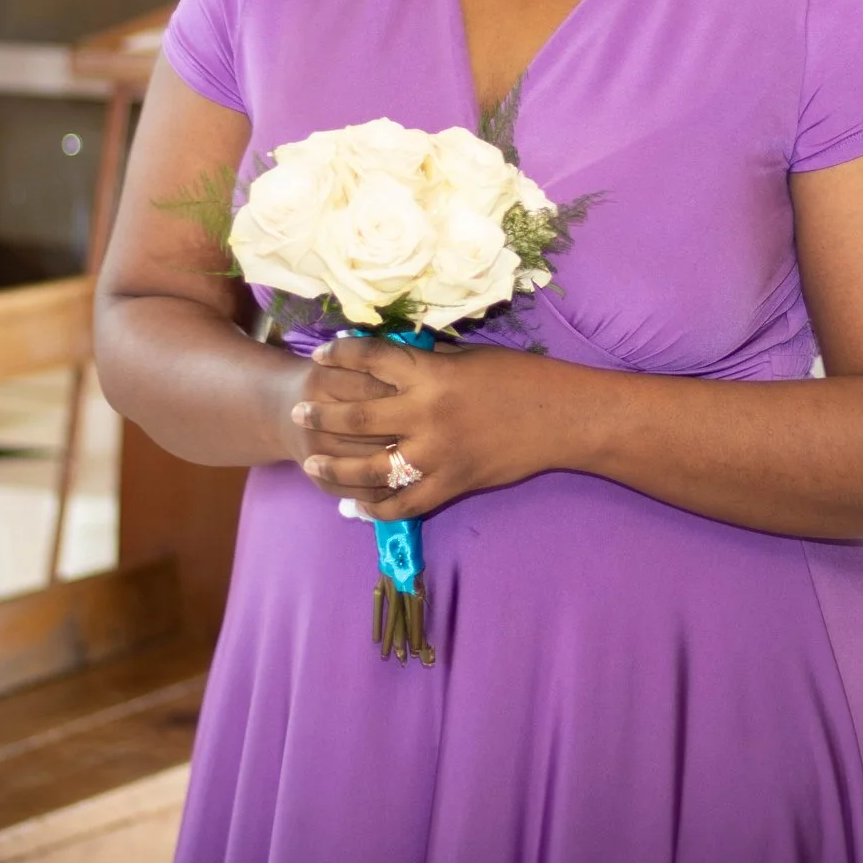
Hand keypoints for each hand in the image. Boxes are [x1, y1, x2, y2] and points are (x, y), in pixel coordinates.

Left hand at [290, 337, 548, 519]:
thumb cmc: (522, 378)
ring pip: (371, 468)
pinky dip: (378, 508)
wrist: (562, 419)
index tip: (322, 354)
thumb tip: (396, 358)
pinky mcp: (452, 484)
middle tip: (299, 412)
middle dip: (323, 414)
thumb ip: (431, 362)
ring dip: (336, 468)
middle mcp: (426, 414)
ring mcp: (437, 454)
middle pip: (357, 416)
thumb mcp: (471, 358)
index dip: (341, 354)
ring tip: (313, 464)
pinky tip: (359, 506)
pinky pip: (405, 503)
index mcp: (432, 374)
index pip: (372, 359)